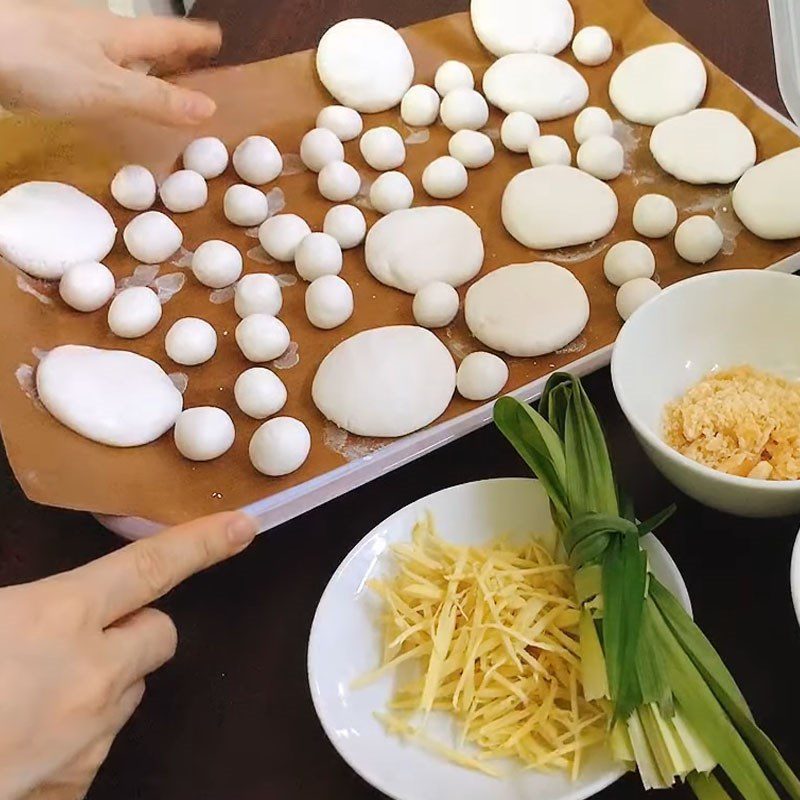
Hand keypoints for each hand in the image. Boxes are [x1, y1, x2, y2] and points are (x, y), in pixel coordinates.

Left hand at [0, 0, 220, 124]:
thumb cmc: (44, 63)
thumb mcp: (109, 89)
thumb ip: (158, 100)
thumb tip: (210, 108)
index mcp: (120, 34)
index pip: (171, 33)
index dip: (197, 38)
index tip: (219, 38)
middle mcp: (98, 32)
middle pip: (145, 40)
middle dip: (172, 52)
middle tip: (195, 64)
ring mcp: (70, 42)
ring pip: (118, 53)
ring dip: (142, 67)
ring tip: (157, 82)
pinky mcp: (47, 57)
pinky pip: (93, 67)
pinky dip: (113, 79)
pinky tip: (107, 93)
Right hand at [0, 511, 256, 799]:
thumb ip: (17, 599)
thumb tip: (41, 599)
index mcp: (57, 616)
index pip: (152, 566)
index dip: (203, 543)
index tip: (244, 527)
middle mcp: (91, 674)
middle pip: (160, 634)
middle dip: (136, 627)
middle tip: (84, 633)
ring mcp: (88, 736)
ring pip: (132, 691)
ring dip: (105, 681)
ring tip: (40, 690)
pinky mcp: (75, 786)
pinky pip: (99, 744)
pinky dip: (80, 732)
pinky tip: (30, 737)